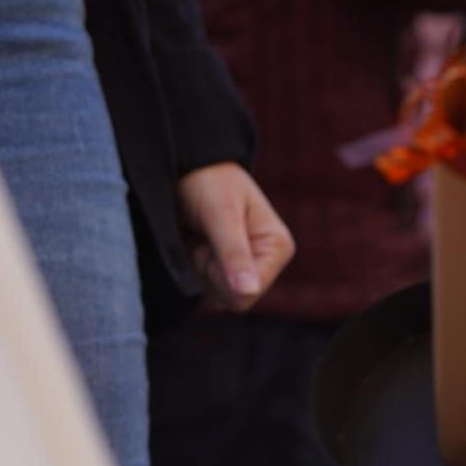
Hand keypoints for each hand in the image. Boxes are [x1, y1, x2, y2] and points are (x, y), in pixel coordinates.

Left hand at [175, 162, 293, 310]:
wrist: (187, 166)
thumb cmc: (207, 182)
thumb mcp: (220, 216)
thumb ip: (234, 255)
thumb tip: (248, 292)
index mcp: (278, 248)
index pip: (248, 294)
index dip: (220, 274)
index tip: (212, 240)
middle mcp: (267, 261)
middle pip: (233, 298)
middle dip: (208, 270)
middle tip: (204, 236)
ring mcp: (246, 266)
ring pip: (217, 295)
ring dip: (198, 268)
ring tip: (199, 236)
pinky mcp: (227, 269)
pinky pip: (207, 290)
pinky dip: (193, 269)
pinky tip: (196, 244)